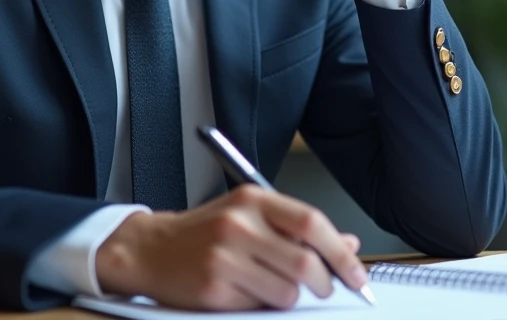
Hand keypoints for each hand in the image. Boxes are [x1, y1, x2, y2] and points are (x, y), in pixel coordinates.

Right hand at [95, 185, 366, 309]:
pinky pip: (259, 307)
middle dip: (324, 283)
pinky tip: (247, 292)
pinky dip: (263, 306)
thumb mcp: (251, 215)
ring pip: (287, 292)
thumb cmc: (205, 231)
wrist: (150, 249)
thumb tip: (347, 242)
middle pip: (305, 262)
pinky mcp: (213, 289)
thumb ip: (298, 228)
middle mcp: (239, 224)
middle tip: (323, 288)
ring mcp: (224, 257)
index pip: (312, 223)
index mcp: (253, 200)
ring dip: (291, 298)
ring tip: (272, 287)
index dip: (341, 252)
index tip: (356, 274)